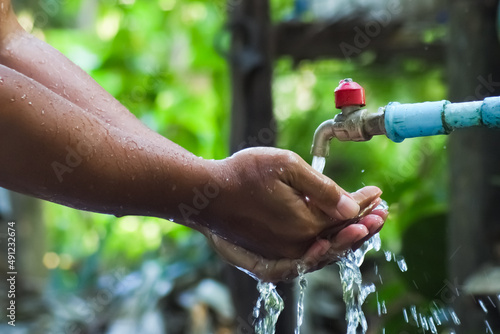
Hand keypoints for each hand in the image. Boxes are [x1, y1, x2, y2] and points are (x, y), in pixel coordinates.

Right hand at [202, 187, 387, 282]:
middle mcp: (297, 244)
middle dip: (365, 223)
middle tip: (383, 213)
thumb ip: (321, 188)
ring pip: (325, 249)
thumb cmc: (241, 174)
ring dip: (347, 238)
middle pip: (340, 237)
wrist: (204, 195)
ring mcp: (282, 253)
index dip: (364, 203)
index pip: (345, 216)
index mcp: (304, 223)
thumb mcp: (284, 166)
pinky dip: (321, 250)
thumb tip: (352, 207)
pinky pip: (304, 258)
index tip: (378, 193)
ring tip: (365, 227)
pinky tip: (328, 245)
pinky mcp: (269, 256)